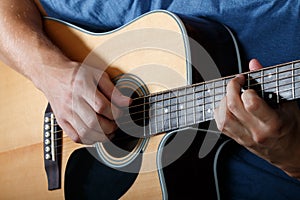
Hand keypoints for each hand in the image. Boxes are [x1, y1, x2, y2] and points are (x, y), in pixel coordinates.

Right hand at [40, 61, 130, 143]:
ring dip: (101, 137)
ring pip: (85, 132)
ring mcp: (65, 113)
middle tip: (115, 125)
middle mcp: (72, 101)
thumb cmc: (76, 74)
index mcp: (82, 86)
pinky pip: (75, 137)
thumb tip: (128, 102)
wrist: (52, 75)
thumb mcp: (97, 75)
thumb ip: (113, 90)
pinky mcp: (61, 121)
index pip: (101, 106)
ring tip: (109, 132)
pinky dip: (89, 140)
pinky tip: (96, 134)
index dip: (115, 113)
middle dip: (110, 127)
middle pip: (93, 122)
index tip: (120, 113)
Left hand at [214, 59, 299, 178]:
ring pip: (223, 118)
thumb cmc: (291, 127)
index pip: (251, 104)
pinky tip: (226, 106)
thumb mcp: (286, 103)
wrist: (291, 152)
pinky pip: (221, 125)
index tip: (246, 81)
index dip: (245, 89)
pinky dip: (219, 112)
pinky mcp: (238, 140)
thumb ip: (268, 83)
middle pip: (233, 108)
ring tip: (231, 94)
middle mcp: (256, 132)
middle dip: (231, 89)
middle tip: (236, 82)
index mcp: (273, 123)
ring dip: (223, 101)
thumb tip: (253, 63)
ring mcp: (245, 138)